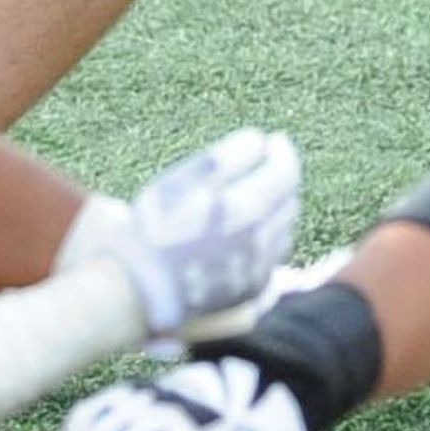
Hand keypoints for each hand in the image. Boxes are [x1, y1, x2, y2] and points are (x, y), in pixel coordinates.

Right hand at [116, 127, 300, 339]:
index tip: (275, 140)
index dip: (284, 153)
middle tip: (266, 165)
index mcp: (247, 208)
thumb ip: (227, 157)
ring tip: (257, 194)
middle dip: (281, 179)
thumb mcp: (184, 179)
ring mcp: (258, 269)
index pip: (285, 174)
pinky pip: (273, 257)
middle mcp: (262, 241)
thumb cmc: (157, 227)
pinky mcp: (250, 290)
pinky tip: (249, 231)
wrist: (141, 288)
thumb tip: (260, 141)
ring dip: (277, 208)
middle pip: (288, 202)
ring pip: (283, 230)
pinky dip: (269, 237)